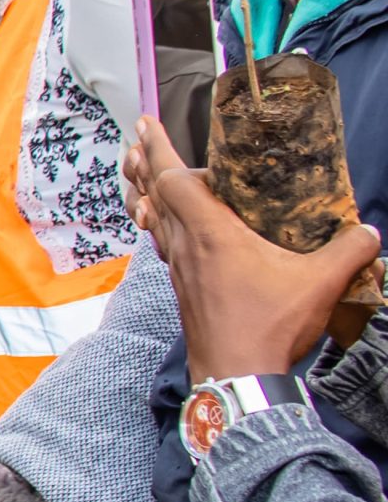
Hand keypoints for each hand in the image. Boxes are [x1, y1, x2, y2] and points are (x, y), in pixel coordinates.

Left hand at [126, 116, 381, 379]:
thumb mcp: (321, 283)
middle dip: (146, 160)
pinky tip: (159, 222)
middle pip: (156, 192)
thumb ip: (349, 250)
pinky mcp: (182, 287)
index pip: (176, 180)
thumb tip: (370, 231)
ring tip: (137, 168)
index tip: (147, 123)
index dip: (159, 149)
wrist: (236, 377)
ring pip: (154, 218)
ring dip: (145, 188)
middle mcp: (186, 245)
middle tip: (137, 134)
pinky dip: (157, 222)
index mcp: (211, 233)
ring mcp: (179, 268)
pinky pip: (162, 243)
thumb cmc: (269, 328)